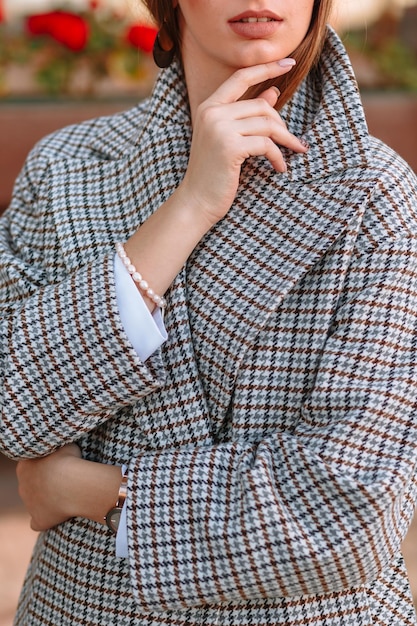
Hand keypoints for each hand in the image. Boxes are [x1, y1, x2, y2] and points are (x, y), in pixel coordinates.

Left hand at [16, 444, 81, 530]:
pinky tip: (57, 515)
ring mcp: (29, 504)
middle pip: (31, 484)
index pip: (30, 465)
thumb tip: (61, 448)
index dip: (45, 465)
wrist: (72, 483)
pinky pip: (38, 522)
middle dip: (45, 482)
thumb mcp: (63, 444)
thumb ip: (56, 448)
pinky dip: (45, 520)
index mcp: (24, 465)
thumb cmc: (69, 460)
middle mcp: (22, 485)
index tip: (59, 464)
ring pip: (35, 502)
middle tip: (65, 479)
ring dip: (48, 499)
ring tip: (68, 494)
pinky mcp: (38, 519)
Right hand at [179, 59, 307, 226]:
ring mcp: (219, 129)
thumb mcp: (230, 139)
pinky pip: (266, 144)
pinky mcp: (229, 147)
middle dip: (282, 125)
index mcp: (209, 107)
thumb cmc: (214, 173)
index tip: (289, 61)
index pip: (241, 77)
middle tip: (292, 142)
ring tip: (291, 154)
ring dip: (285, 141)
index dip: (266, 68)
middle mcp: (212, 113)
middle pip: (262, 106)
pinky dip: (277, 157)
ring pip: (267, 124)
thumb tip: (274, 91)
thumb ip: (249, 115)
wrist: (196, 202)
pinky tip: (279, 168)